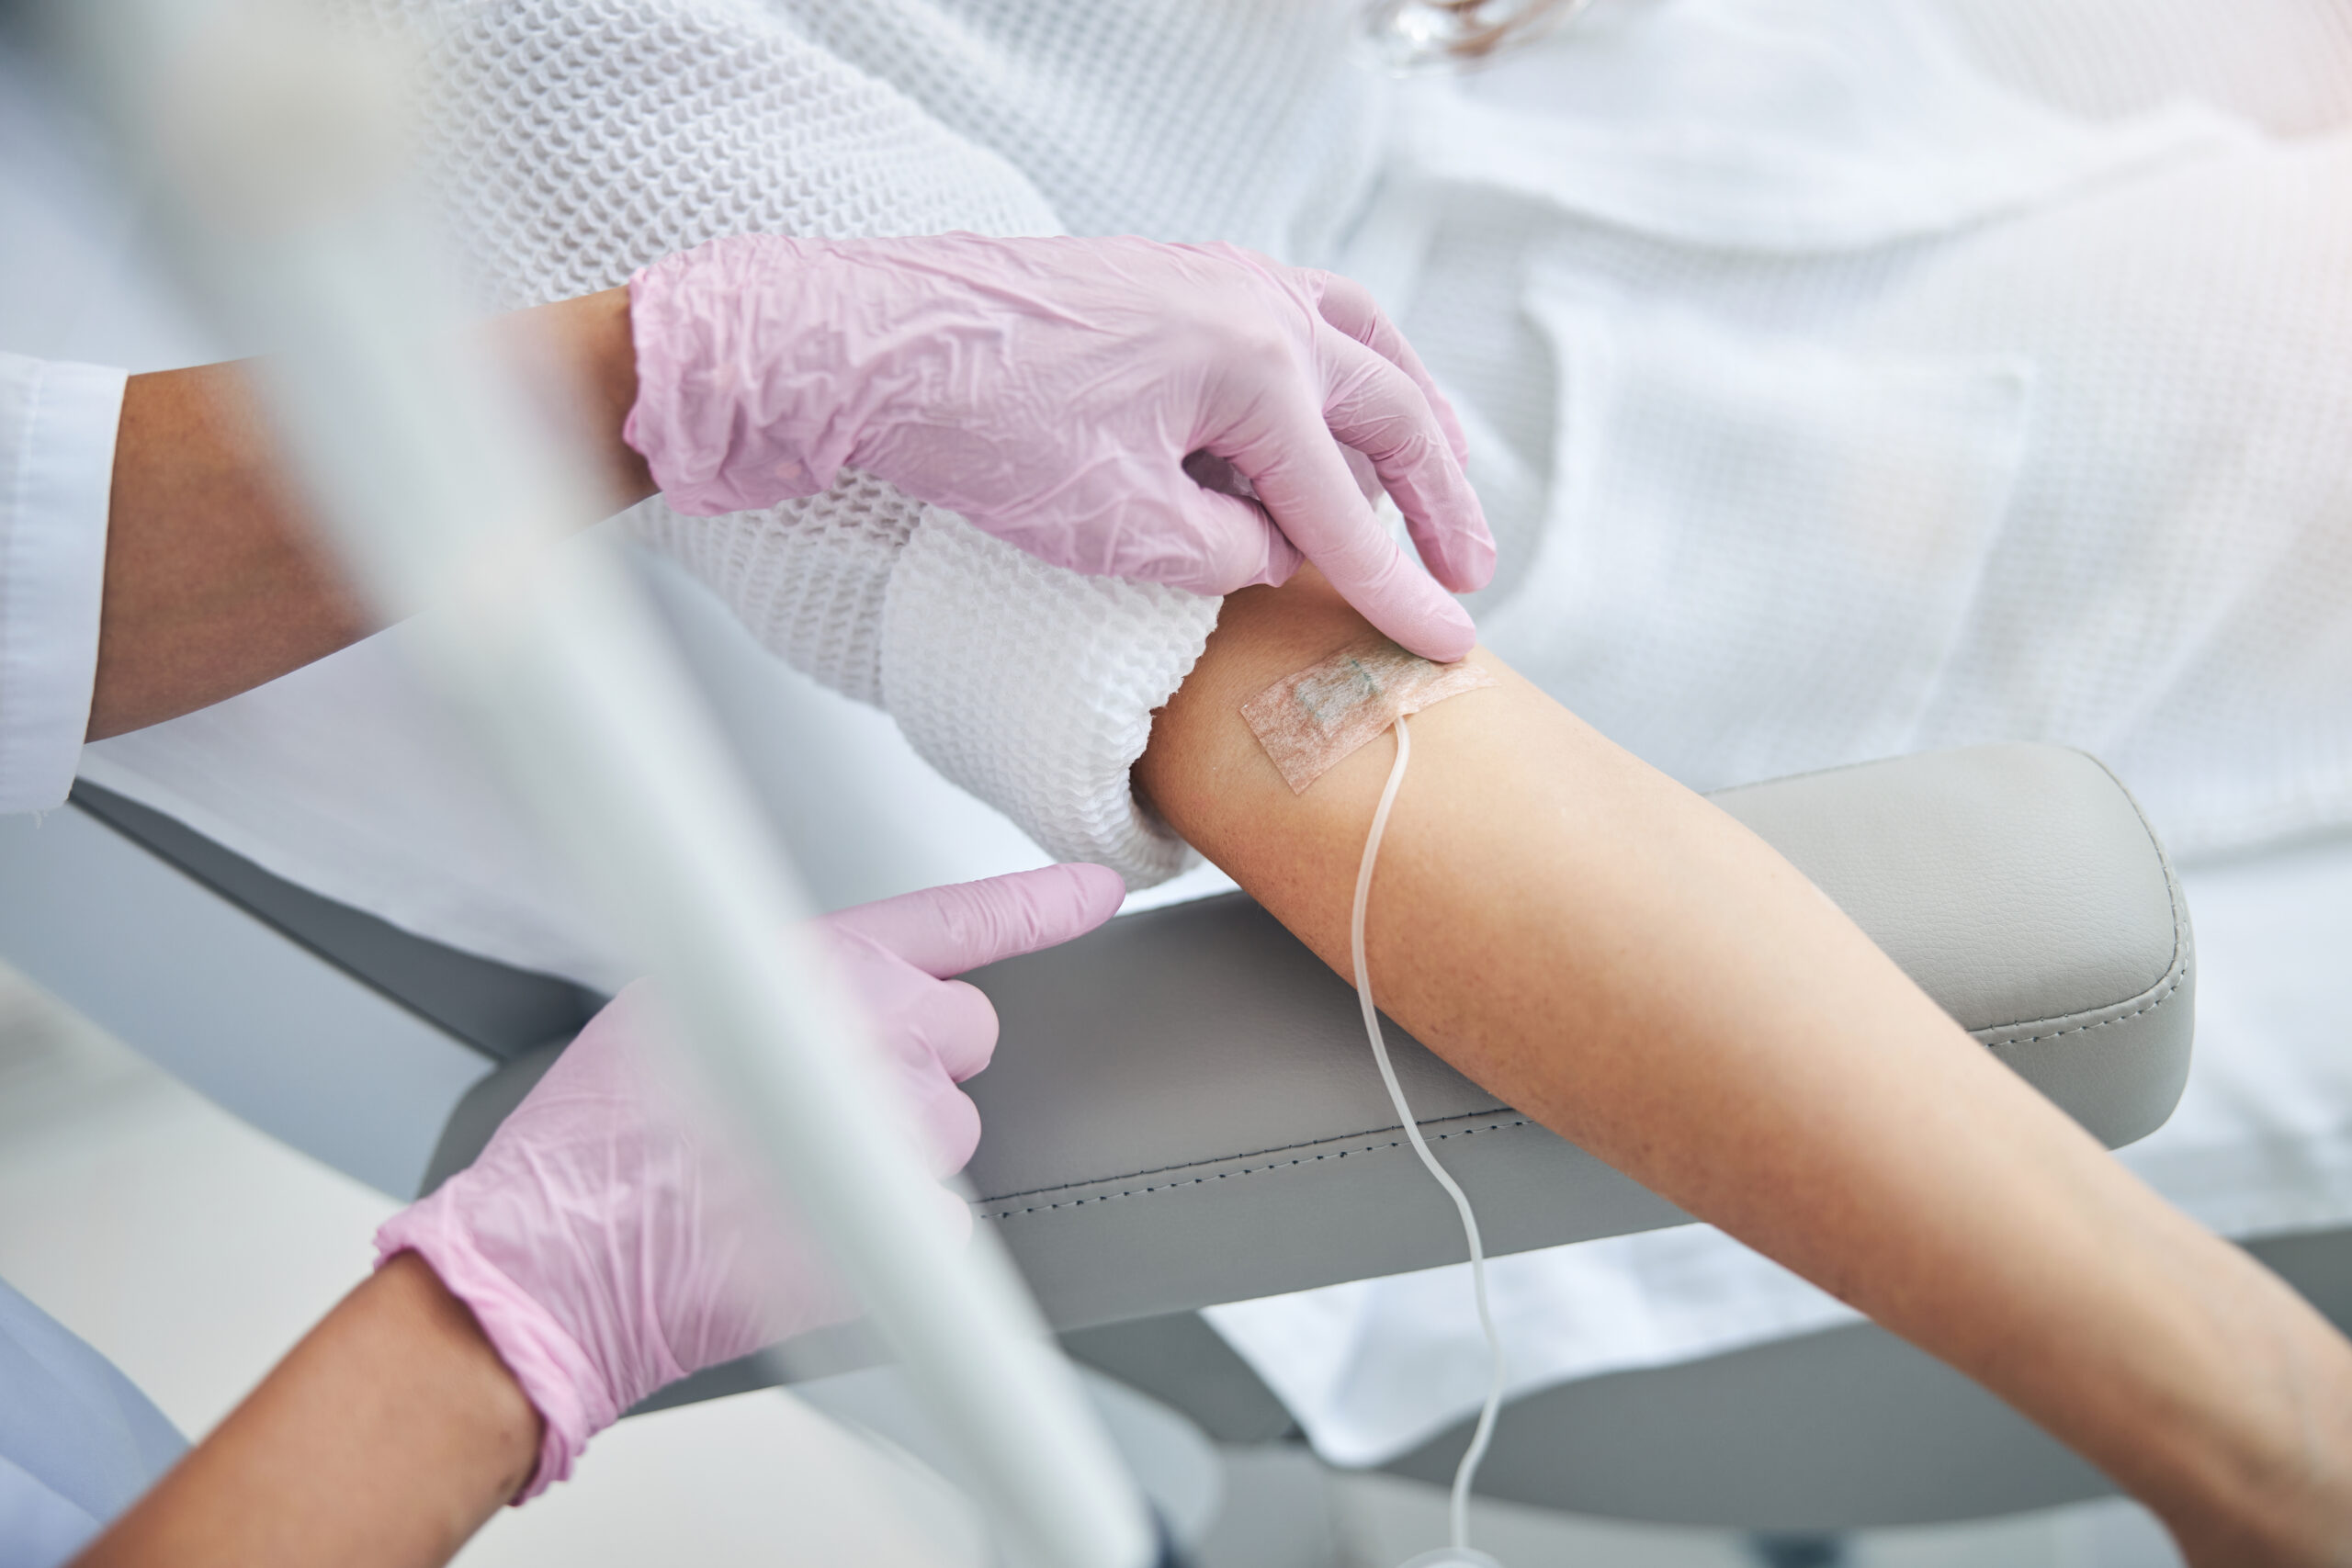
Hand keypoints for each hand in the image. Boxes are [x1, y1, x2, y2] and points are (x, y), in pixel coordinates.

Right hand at [374, 862, 1125, 1497]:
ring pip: (950, 1132)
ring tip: (790, 1171)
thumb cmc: (598, 1133)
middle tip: (825, 1097)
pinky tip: (805, 1229)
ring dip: (895, 1151)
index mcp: (830, 967)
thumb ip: (787, 983)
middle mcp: (885, 1039)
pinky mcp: (907, 1229)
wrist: (561, 1254)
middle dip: (918, 1060)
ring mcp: (903, 1137)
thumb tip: (825, 997)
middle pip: (968, 1035)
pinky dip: (889, 1233)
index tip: (1097, 891)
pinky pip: (938, 1224)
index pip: (968, 918)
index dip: (1042, 902)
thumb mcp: (683, 997)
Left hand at [623, 233, 1492, 661]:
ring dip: (1402, 419)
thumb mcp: (1121, 530)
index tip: (1450, 644)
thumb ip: (1226, 553)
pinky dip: (1332, 379)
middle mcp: (1255, 303)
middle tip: (1469, 570)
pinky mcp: (1172, 277)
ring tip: (1426, 486)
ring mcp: (1215, 276)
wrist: (869, 343)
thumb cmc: (981, 427)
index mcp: (1256, 366)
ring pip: (1355, 343)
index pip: (1348, 508)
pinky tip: (1318, 426)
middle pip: (1388, 410)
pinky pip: (1294, 321)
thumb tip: (1274, 550)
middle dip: (1437, 500)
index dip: (1400, 589)